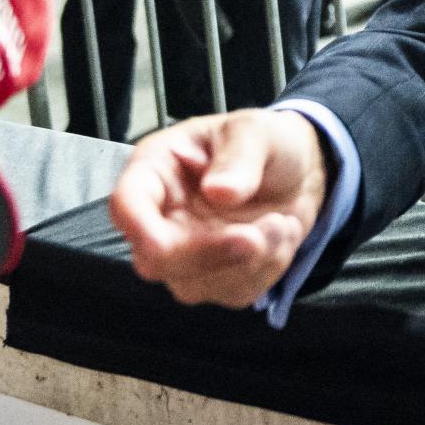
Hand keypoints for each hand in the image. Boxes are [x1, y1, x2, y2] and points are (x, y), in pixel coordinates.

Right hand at [112, 110, 328, 306]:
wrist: (297, 173)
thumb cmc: (264, 143)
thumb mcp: (255, 131)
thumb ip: (239, 156)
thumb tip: (219, 192)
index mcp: (156, 172)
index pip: (126, 204)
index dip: (137, 226)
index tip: (164, 242)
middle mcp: (161, 218)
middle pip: (156, 259)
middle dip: (212, 252)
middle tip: (267, 229)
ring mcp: (185, 254)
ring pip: (197, 285)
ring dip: (253, 259)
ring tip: (283, 221)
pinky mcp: (215, 278)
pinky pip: (233, 292)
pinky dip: (268, 268)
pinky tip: (282, 235)